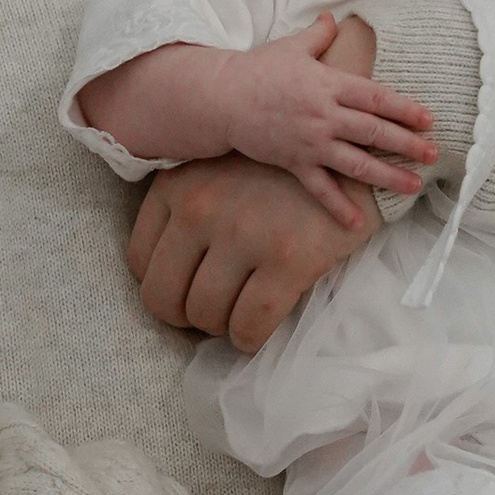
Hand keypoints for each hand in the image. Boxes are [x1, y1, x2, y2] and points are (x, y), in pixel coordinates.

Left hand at [128, 155, 373, 347]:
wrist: (356, 154)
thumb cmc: (282, 171)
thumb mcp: (218, 172)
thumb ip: (187, 211)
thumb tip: (168, 280)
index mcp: (177, 186)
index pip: (139, 260)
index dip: (162, 286)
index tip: (186, 291)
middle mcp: (201, 208)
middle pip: (163, 296)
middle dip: (185, 316)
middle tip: (210, 314)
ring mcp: (244, 235)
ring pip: (205, 316)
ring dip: (220, 328)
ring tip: (238, 317)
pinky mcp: (287, 259)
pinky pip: (251, 325)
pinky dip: (248, 340)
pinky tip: (254, 334)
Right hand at [229, 15, 436, 229]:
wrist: (221, 98)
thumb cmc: (257, 69)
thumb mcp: (291, 46)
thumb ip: (318, 34)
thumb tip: (333, 16)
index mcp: (329, 84)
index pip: (376, 98)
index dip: (405, 109)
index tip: (429, 120)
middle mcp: (325, 115)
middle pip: (374, 132)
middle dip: (408, 144)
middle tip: (434, 154)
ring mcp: (311, 142)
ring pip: (357, 163)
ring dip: (388, 176)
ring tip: (413, 186)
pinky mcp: (294, 162)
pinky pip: (321, 188)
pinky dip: (339, 207)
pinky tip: (358, 223)